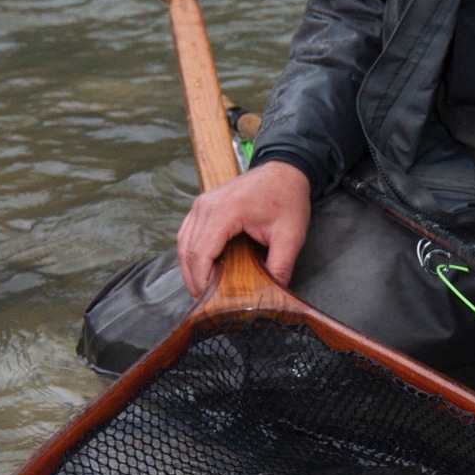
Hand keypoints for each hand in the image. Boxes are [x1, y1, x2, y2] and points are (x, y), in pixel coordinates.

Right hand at [176, 160, 311, 295]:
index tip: (210, 302)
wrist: (284, 171)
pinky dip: (191, 255)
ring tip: (203, 291)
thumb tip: (272, 294)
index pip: (202, 253)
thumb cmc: (286, 198)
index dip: (202, 281)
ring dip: (190, 269)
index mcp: (224, 211)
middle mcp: (206, 205)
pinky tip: (201, 271)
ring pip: (184, 244)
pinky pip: (187, 234)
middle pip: (189, 251)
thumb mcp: (290, 236)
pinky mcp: (202, 206)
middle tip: (206, 304)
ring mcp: (201, 204)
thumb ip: (280, 267)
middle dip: (194, 280)